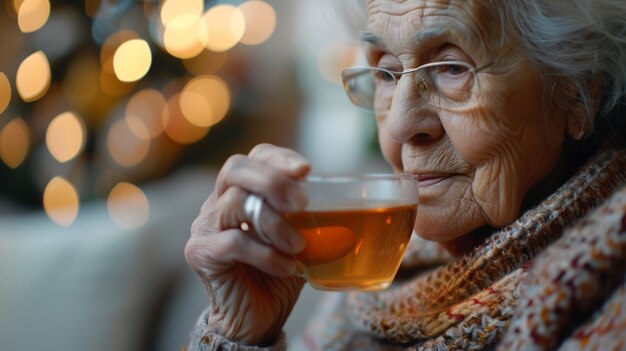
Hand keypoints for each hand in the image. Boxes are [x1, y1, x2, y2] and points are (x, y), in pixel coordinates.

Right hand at [185, 144, 309, 344]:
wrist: (256, 319)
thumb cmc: (277, 275)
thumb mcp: (298, 239)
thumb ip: (305, 218)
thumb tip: (334, 201)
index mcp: (239, 193)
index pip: (253, 158)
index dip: (278, 157)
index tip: (306, 170)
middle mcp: (216, 203)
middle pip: (236, 168)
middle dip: (273, 181)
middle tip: (302, 202)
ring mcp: (204, 226)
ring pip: (238, 203)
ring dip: (277, 224)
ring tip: (299, 246)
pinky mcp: (200, 252)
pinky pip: (235, 241)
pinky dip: (268, 254)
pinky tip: (287, 267)